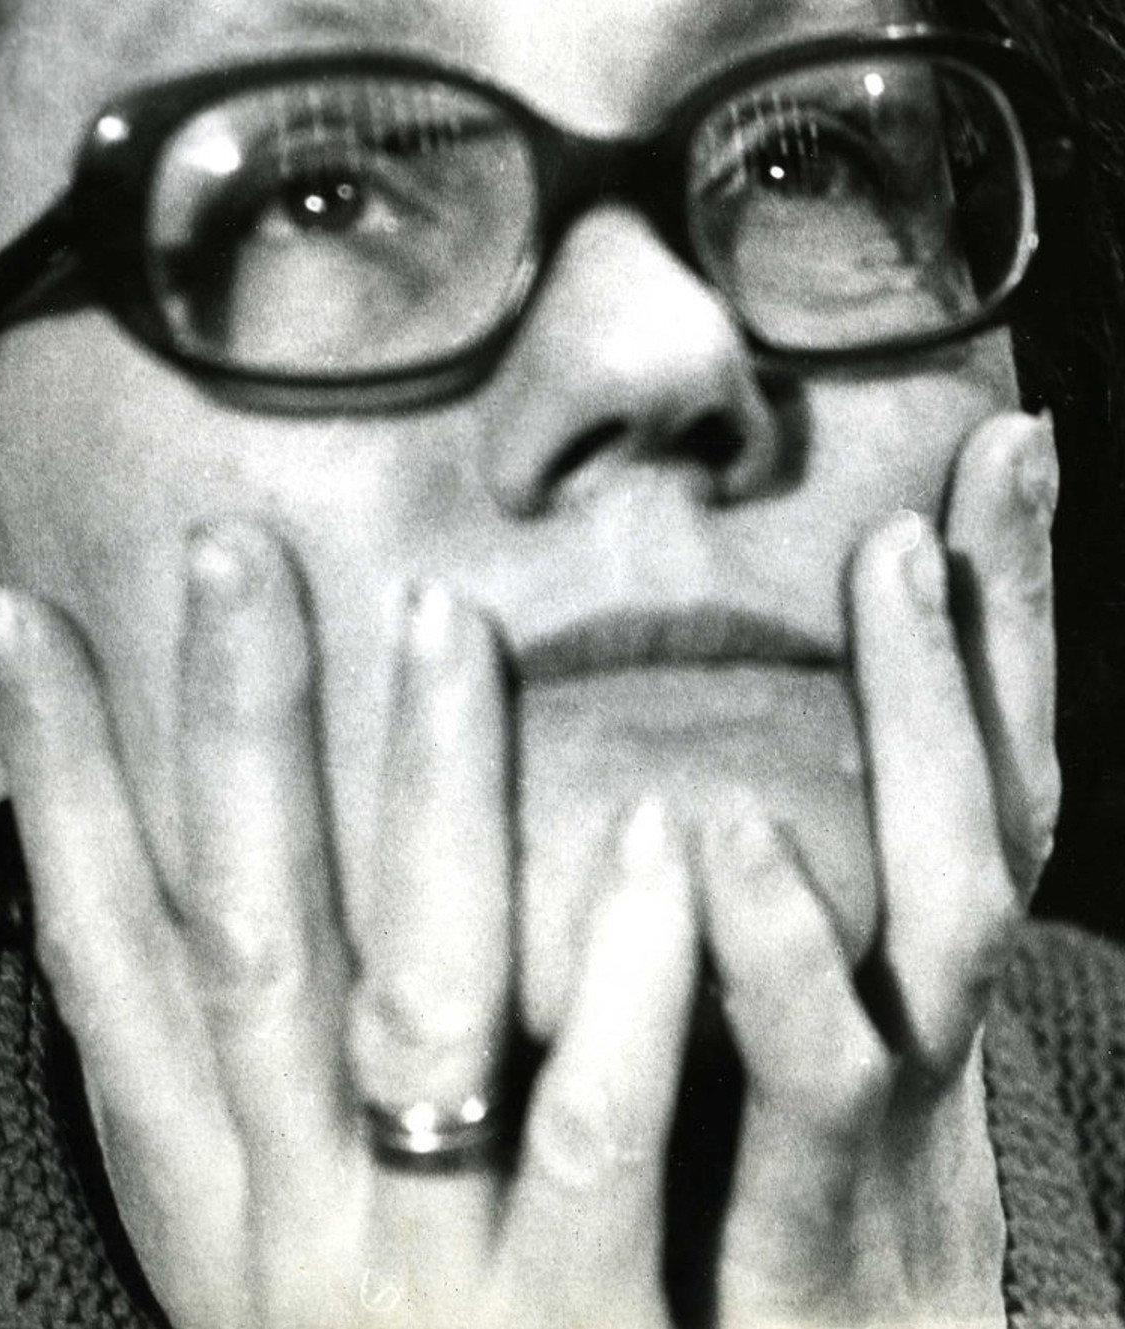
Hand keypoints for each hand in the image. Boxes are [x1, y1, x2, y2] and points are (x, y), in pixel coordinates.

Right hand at [0, 525, 698, 1328]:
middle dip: (223, 734)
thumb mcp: (289, 1267)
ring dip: (423, 800)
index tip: (21, 620)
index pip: (105, 958)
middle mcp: (287, 1228)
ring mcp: (419, 1284)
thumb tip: (240, 902)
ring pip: (405, 1000)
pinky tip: (660, 828)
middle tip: (232, 546)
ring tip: (442, 617)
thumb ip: (274, 1108)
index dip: (60, 784)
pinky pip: (586, 1137)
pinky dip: (622, 981)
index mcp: (213, 1204)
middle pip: (240, 938)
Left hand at [703, 409, 1057, 1326]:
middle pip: (992, 801)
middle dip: (983, 631)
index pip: (985, 759)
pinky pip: (812, 1085)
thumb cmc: (762, 1213)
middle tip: (963, 473)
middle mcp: (932, 1023)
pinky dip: (783, 957)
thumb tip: (675, 724)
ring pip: (945, 911)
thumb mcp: (770, 1043)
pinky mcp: (817, 1236)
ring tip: (894, 569)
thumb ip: (741, 902)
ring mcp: (897, 1121)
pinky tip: (724, 839)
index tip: (1005, 444)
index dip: (1006, 610)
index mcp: (912, 972)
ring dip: (921, 734)